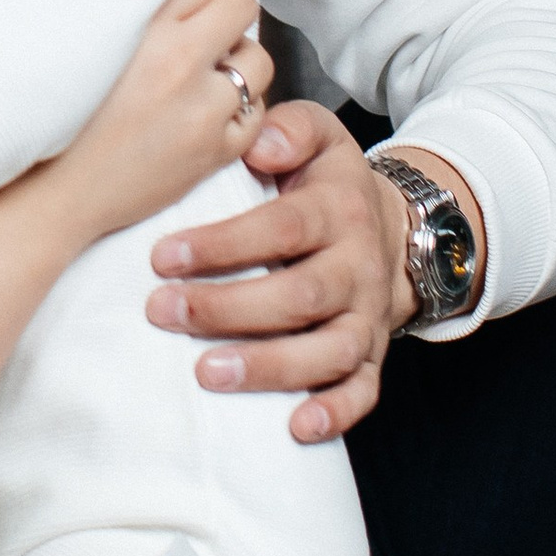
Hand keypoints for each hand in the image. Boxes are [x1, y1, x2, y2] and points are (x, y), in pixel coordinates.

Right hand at [42, 0, 264, 251]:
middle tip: (209, 22)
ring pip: (258, 59)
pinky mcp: (215, 151)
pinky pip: (258, 113)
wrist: (49, 194)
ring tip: (207, 71)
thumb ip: (132, 5)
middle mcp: (180, 62)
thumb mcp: (86, 41)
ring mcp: (203, 110)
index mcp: (145, 28)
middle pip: (242, 3)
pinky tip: (209, 111)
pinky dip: (240, 109)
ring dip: (238, 60)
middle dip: (229, 8)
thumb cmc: (55, 114)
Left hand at [145, 107, 475, 444]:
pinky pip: (363, 392)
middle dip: (227, 308)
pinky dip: (334, 413)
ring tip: (205, 373)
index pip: (283, 227)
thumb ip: (289, 128)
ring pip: (328, 350)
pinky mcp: (373, 357)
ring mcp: (367, 317)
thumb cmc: (328, 184)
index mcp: (339, 209)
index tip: (163, 256)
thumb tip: (257, 141)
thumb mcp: (319, 136)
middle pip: (300, 295)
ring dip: (268, 366)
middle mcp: (357, 266)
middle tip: (162, 312)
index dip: (224, 244)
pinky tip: (294, 427)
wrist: (393, 231)